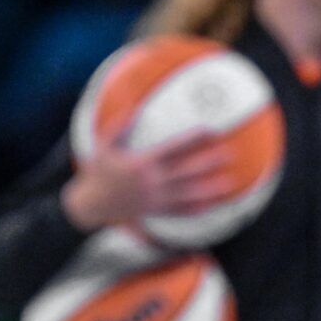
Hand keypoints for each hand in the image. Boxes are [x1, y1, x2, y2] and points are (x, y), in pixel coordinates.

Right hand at [61, 120, 234, 229]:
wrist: (89, 206)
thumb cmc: (97, 173)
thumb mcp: (102, 146)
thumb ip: (118, 127)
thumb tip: (133, 108)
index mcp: (142, 163)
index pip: (174, 148)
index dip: (193, 138)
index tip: (210, 130)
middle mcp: (152, 182)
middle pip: (186, 171)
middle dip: (209, 162)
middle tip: (230, 153)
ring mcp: (155, 199)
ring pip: (188, 193)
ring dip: (210, 188)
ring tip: (230, 182)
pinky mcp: (155, 211)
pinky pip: (180, 211)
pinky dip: (198, 208)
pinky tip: (214, 205)